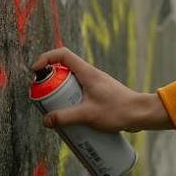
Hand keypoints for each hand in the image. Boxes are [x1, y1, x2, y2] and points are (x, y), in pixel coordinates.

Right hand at [30, 47, 173, 131]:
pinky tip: (72, 119)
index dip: (45, 58)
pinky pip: (81, 94)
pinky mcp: (100, 96)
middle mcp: (91, 75)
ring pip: (72, 84)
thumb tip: (46, 120)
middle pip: (64, 71)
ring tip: (56, 112)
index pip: (62, 55)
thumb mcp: (88, 115)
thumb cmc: (118, 111)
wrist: (141, 115)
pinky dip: (73, 102)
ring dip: (62, 95)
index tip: (34, 71)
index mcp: (87, 73)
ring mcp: (96, 85)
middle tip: (44, 99)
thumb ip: (65, 117)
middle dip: (51, 83)